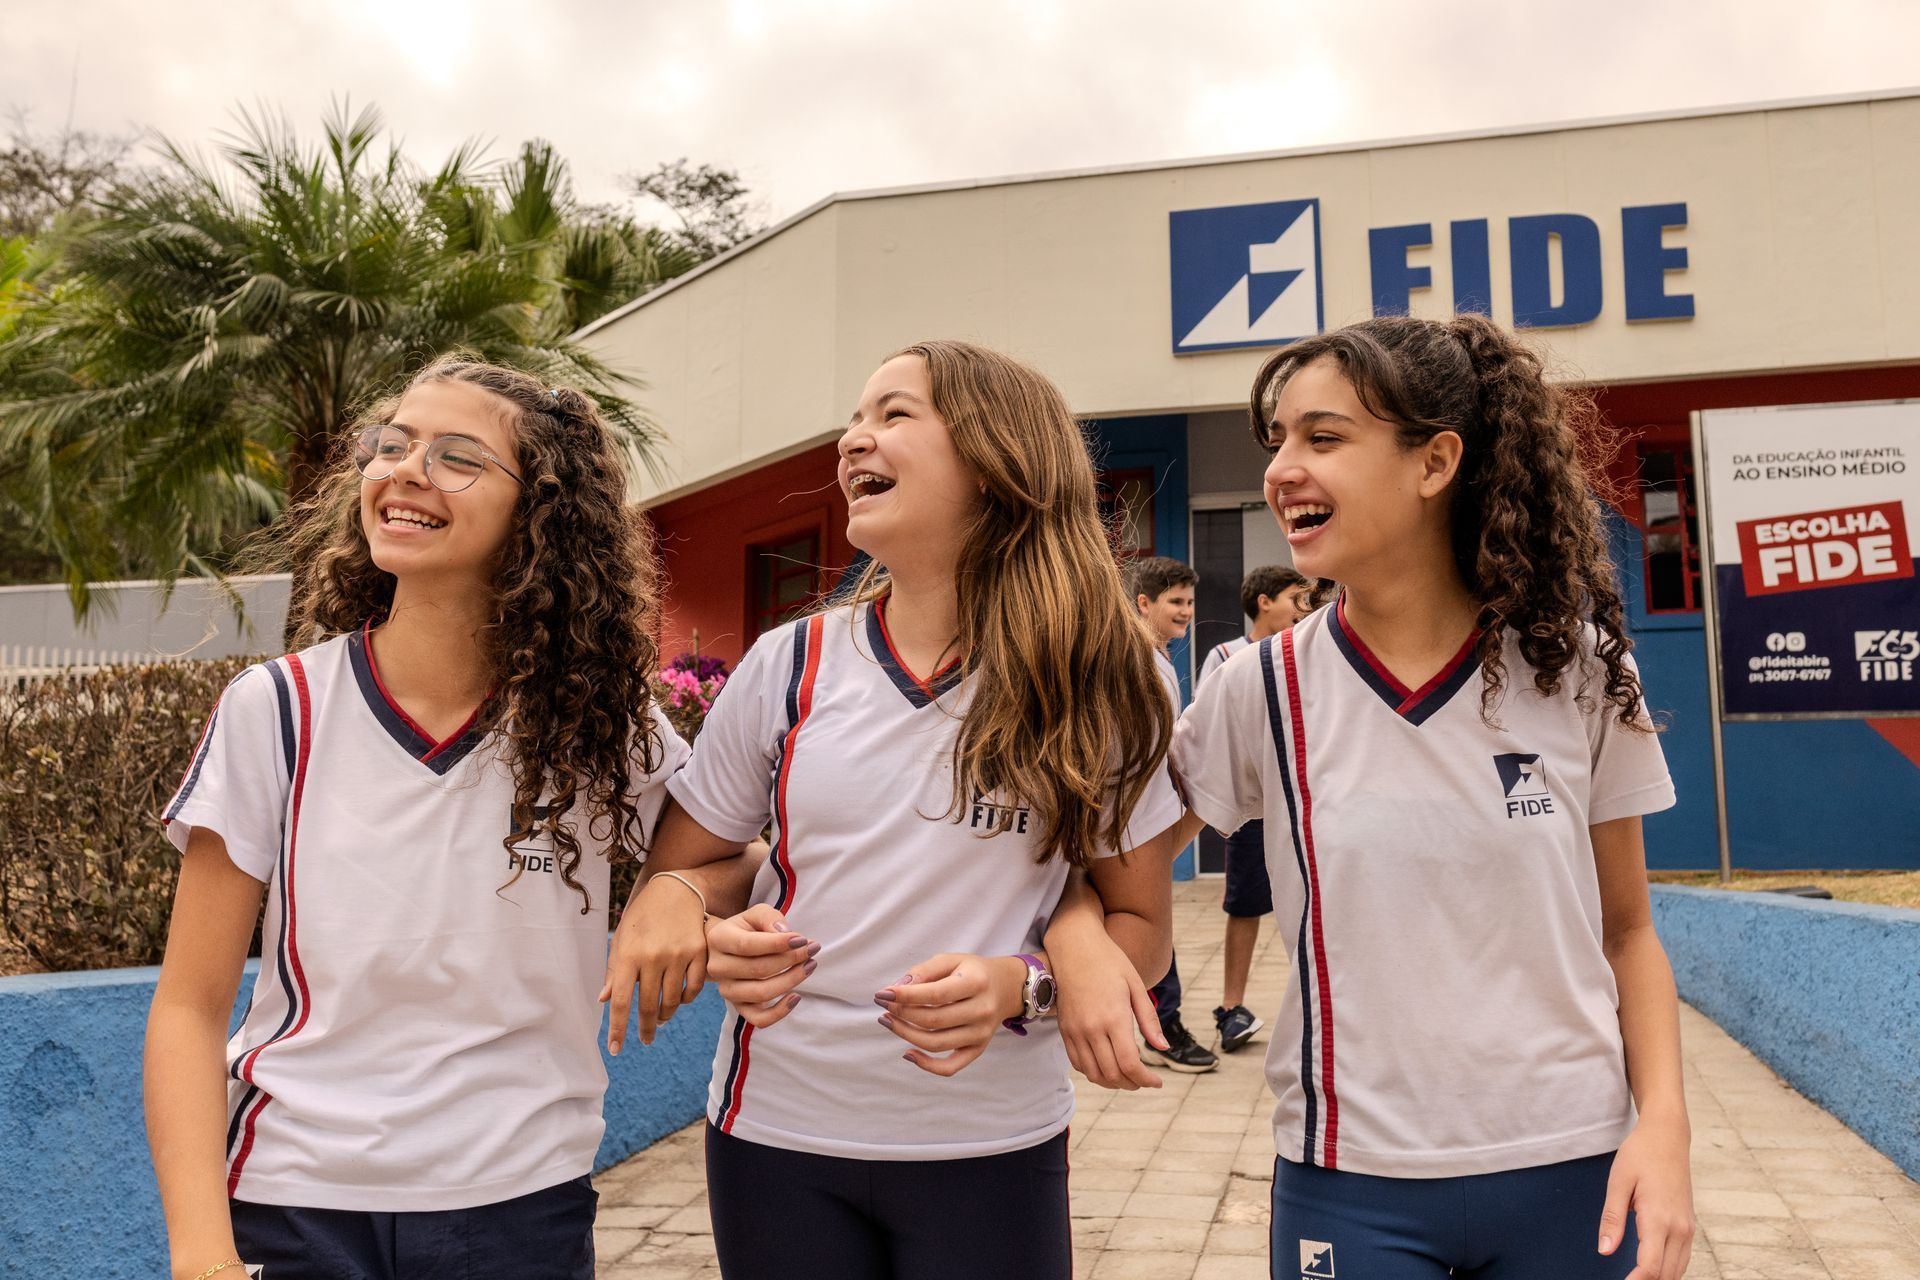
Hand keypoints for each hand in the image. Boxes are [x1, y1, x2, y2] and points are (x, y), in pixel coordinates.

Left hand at [599, 873, 708, 1053]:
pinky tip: (680, 999)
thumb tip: (603, 1000)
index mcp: (629, 955)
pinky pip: (694, 988)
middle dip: (645, 1028)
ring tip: (661, 1017)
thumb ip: (614, 970)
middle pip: (647, 1006)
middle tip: (645, 1039)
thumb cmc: (643, 916)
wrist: (675, 889)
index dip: (617, 1029)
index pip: (620, 1001)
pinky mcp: (699, 952)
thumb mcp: (622, 939)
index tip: (616, 1049)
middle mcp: (653, 957)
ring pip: (672, 1000)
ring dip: (665, 1014)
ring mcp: (678, 954)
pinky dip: (686, 999)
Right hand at [707, 903, 818, 1027]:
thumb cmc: (746, 928)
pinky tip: (796, 997)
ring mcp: (726, 989)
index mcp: (719, 939)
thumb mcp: (755, 914)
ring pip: (760, 993)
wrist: (727, 947)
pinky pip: (758, 1019)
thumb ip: (769, 918)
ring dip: (790, 981)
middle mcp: (718, 967)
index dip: (777, 944)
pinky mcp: (738, 1006)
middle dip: (791, 959)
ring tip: (809, 966)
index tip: (802, 940)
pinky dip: (779, 1012)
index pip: (748, 945)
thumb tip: (786, 934)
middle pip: (758, 969)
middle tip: (813, 949)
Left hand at [877, 953, 1024, 1077]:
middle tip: (884, 1006)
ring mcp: (981, 1033)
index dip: (906, 996)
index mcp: (976, 982)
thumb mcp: (951, 960)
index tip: (883, 994)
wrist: (1006, 987)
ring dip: (906, 1034)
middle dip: (902, 1013)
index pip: (936, 994)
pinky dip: (927, 1065)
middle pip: (933, 1020)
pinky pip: (951, 1066)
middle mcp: (982, 1010)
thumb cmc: (972, 972)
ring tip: (888, 1021)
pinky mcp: (977, 1049)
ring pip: (936, 1043)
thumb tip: (896, 989)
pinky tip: (908, 1054)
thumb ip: (924, 971)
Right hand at [1048, 924, 1165, 1090]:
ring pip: (1093, 1074)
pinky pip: (1077, 1063)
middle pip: (1112, 1074)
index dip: (1145, 1080)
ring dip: (1112, 1082)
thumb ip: (1149, 1020)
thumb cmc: (1110, 962)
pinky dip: (1093, 1073)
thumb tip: (1163, 1047)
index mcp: (1114, 1017)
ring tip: (1127, 1077)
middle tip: (1144, 1080)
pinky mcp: (1065, 1030)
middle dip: (1132, 1084)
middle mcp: (1092, 1028)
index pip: (1129, 1064)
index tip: (1157, 1082)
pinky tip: (1106, 1066)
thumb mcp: (1136, 986)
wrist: (1075, 947)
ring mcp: (1075, 1031)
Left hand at [1599, 1112, 1694, 1279]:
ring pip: (1678, 1270)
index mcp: (1659, 1218)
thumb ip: (1612, 1219)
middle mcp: (1679, 1228)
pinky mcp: (1689, 1225)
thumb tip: (1605, 1251)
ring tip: (1635, 1279)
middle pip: (1666, 1275)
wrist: (1668, 1137)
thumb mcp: (1618, 1182)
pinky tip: (1652, 1271)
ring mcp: (1688, 1228)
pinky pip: (1682, 1258)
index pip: (1650, 1267)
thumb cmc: (1640, 1155)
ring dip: (1659, 1279)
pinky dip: (1668, 1270)